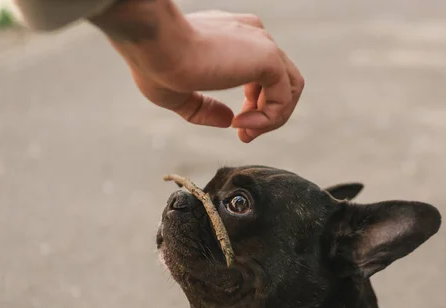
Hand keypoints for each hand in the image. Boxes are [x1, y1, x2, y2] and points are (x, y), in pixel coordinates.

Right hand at [99, 6, 303, 142]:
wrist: (154, 45)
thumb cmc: (154, 63)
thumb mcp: (178, 95)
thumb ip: (205, 108)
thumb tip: (227, 121)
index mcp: (232, 37)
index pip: (262, 71)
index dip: (255, 103)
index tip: (234, 124)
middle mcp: (251, 35)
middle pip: (282, 80)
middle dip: (267, 113)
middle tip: (243, 133)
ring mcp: (263, 43)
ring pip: (291, 87)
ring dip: (272, 118)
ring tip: (245, 132)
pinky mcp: (268, 56)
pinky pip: (285, 96)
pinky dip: (270, 118)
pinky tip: (243, 124)